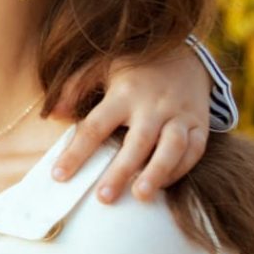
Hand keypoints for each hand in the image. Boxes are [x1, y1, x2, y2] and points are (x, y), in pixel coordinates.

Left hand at [52, 48, 212, 203]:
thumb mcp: (101, 67)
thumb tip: (53, 115)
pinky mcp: (200, 123)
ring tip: (141, 197)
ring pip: (172, 147)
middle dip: (121, 171)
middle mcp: (153, 105)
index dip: (77, 152)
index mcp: (124, 93)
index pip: (96, 126)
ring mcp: (180, 114)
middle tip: (103, 198)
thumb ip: (76, 87)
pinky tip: (162, 186)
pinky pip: (194, 150)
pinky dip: (180, 170)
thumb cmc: (134, 68)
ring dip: (157, 173)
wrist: (185, 55)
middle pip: (137, 141)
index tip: (59, 176)